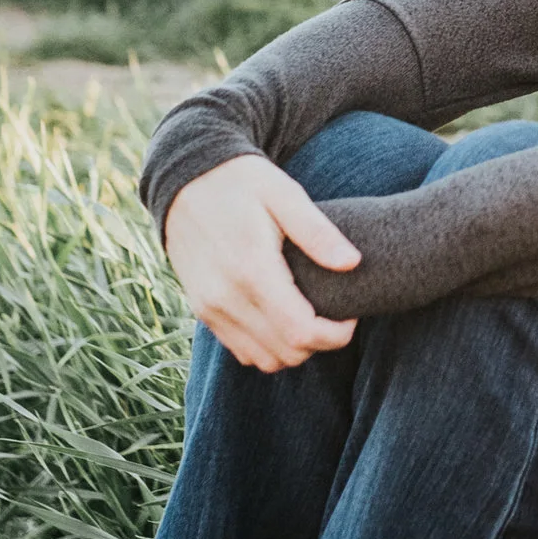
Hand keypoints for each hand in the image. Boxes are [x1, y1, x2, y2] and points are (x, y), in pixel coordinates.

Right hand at [164, 155, 362, 372]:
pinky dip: (267, 347)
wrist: (185, 179)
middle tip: (335, 315)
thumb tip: (353, 263)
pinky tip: (282, 318)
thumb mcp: (284, 194)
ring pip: (263, 360)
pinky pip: (240, 350)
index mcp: (252, 270)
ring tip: (310, 317)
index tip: (351, 315)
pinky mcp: (201, 310)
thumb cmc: (242, 182)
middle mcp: (226, 298)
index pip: (301, 332)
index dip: (336, 334)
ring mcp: (209, 308)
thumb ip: (317, 232)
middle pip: (286, 354)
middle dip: (320, 343)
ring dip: (294, 349)